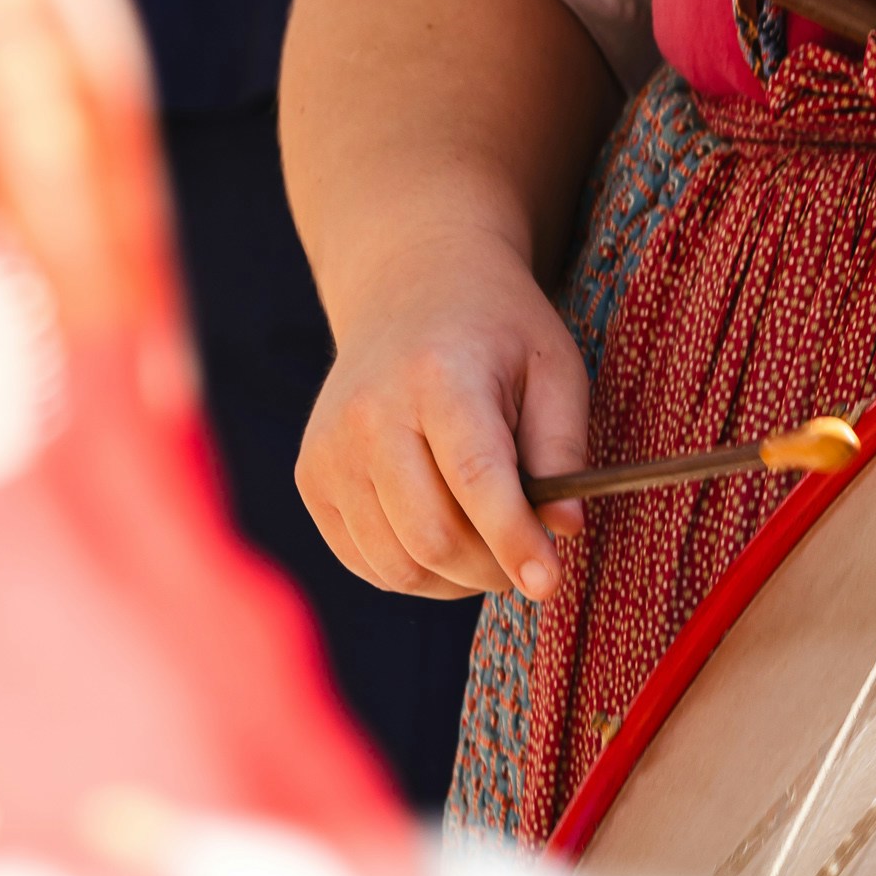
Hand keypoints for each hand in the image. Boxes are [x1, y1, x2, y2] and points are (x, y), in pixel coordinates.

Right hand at [296, 232, 587, 603]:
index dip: (514, 539)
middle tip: (529, 557)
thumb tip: (564, 530)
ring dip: (456, 578)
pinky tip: (444, 536)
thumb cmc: (496, 334)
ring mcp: (329, 450)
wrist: (409, 291)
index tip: (548, 583)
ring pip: (398, 564)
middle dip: (493, 567)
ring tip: (489, 544)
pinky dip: (415, 572)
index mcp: (438, 376)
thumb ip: (563, 449)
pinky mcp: (311, 479)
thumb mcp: (554, 368)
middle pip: (432, 536)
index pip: (475, 478)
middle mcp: (369, 414)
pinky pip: (367, 563)